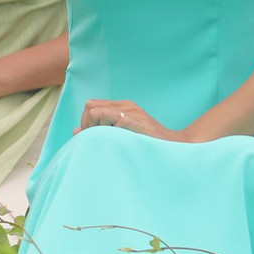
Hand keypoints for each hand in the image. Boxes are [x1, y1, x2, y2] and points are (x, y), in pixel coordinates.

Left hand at [76, 99, 192, 141]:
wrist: (177, 147)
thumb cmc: (148, 144)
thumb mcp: (124, 133)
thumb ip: (102, 129)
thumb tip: (76, 131)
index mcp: (122, 107)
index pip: (91, 106)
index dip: (86, 122)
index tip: (91, 137)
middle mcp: (126, 106)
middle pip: (90, 106)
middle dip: (87, 124)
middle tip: (96, 140)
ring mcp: (133, 113)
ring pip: (98, 113)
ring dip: (97, 129)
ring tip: (110, 141)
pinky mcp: (138, 122)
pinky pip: (114, 120)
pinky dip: (110, 131)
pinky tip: (119, 142)